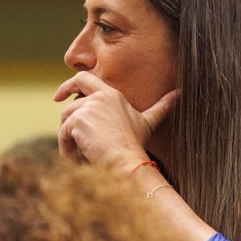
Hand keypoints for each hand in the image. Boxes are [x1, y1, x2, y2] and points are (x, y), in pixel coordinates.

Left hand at [53, 72, 178, 171]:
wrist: (128, 162)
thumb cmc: (137, 145)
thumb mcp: (148, 122)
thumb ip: (162, 106)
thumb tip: (180, 93)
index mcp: (112, 93)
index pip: (85, 79)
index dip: (70, 84)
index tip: (60, 95)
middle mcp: (99, 96)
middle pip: (71, 101)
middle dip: (62, 108)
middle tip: (60, 115)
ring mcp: (87, 108)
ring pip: (65, 120)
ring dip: (68, 138)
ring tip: (77, 154)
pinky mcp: (77, 121)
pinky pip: (63, 133)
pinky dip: (66, 148)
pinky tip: (75, 159)